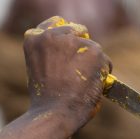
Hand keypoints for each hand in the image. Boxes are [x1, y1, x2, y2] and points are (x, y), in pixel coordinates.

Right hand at [23, 16, 111, 131]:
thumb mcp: (41, 70)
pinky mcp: (92, 51)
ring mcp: (73, 42)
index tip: (69, 49)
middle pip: (78, 34)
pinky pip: (105, 62)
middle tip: (78, 74)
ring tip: (82, 85)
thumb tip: (75, 56)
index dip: (66, 37)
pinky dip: (103, 74)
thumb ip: (53, 56)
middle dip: (81, 51)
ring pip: (93, 48)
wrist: (54, 113)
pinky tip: (91, 87)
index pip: (55, 24)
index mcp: (34, 39)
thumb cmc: (46, 101)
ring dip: (93, 64)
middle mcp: (51, 35)